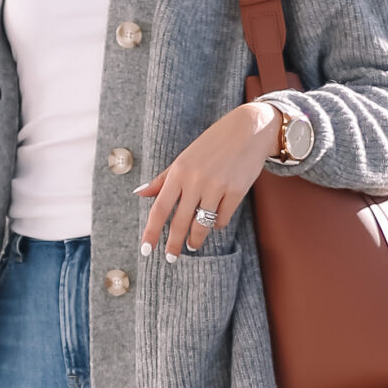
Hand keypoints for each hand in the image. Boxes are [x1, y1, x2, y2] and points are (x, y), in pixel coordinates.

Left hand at [137, 101, 282, 259]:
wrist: (248, 130)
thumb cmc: (212, 144)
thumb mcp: (184, 158)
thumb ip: (162, 179)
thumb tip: (139, 194)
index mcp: (179, 171)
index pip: (160, 207)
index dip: (151, 231)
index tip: (145, 250)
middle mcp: (196, 180)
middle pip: (180, 222)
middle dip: (173, 244)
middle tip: (170, 257)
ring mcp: (217, 186)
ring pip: (202, 225)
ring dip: (196, 239)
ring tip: (192, 245)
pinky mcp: (237, 191)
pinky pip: (222, 218)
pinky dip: (217, 224)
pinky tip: (214, 224)